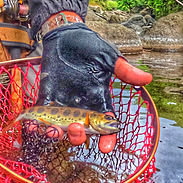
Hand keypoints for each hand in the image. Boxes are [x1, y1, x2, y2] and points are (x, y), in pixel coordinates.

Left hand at [38, 21, 152, 152]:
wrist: (66, 34)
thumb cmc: (89, 45)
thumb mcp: (108, 58)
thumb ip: (124, 71)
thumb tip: (148, 79)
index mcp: (99, 100)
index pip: (106, 126)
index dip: (107, 139)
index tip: (105, 148)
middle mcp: (82, 106)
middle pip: (82, 131)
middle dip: (79, 136)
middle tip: (76, 128)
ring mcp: (63, 102)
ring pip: (62, 128)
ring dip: (58, 134)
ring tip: (54, 131)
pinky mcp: (47, 96)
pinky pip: (42, 115)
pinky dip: (37, 124)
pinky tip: (34, 127)